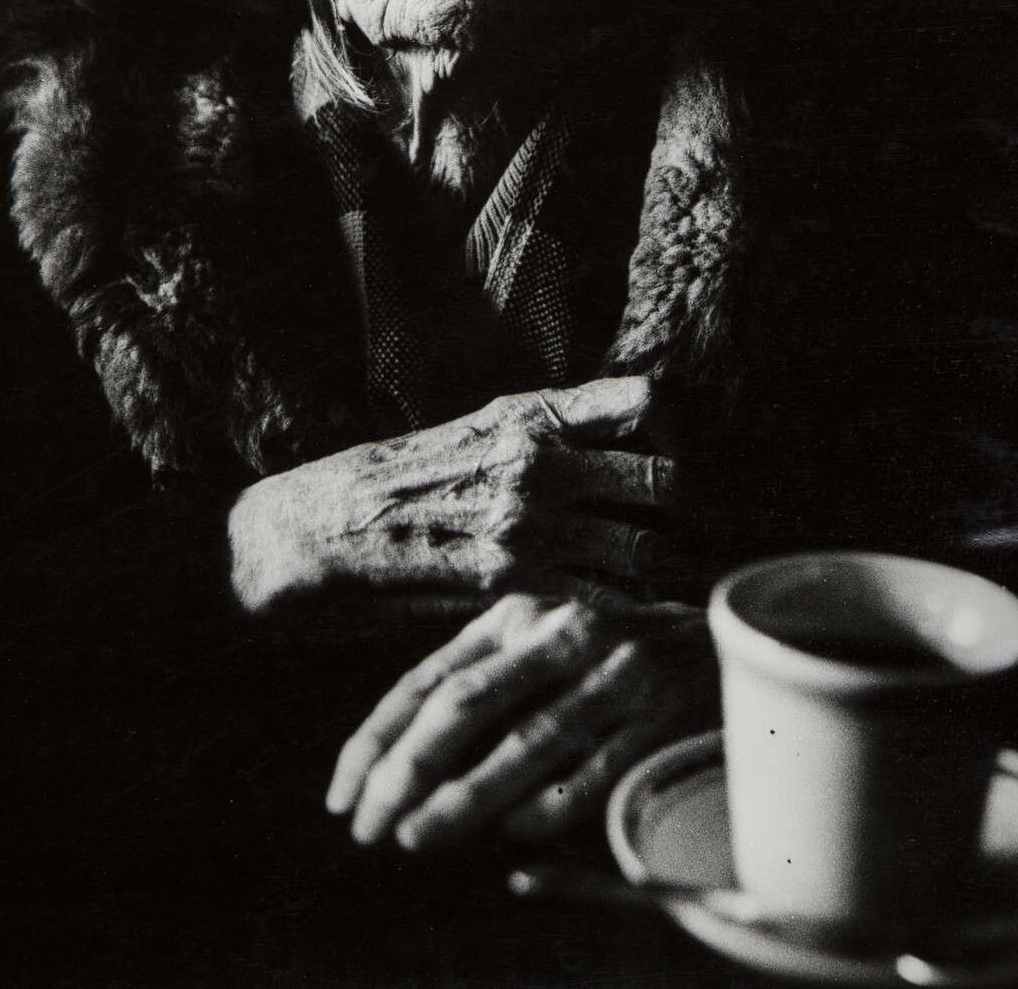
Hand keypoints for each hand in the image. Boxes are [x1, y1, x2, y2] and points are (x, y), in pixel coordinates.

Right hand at [226, 376, 677, 613]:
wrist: (325, 525)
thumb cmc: (402, 476)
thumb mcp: (477, 426)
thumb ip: (549, 427)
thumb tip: (625, 436)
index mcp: (533, 413)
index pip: (645, 397)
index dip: (676, 432)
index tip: (675, 460)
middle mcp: (538, 459)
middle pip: (665, 475)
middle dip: (688, 511)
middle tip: (692, 534)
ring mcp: (527, 522)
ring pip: (645, 545)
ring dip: (665, 568)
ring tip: (671, 582)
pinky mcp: (509, 580)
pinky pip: (604, 599)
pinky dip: (631, 611)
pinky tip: (637, 618)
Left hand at [326, 590, 715, 848]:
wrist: (718, 641)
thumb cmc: (605, 660)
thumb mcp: (537, 650)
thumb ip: (481, 687)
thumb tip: (401, 767)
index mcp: (518, 618)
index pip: (430, 680)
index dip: (379, 739)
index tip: (342, 796)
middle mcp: (561, 634)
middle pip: (467, 704)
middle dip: (408, 770)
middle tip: (368, 828)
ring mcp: (614, 671)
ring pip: (526, 740)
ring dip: (466, 795)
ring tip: (417, 837)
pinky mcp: (662, 712)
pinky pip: (597, 766)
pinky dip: (553, 800)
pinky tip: (515, 831)